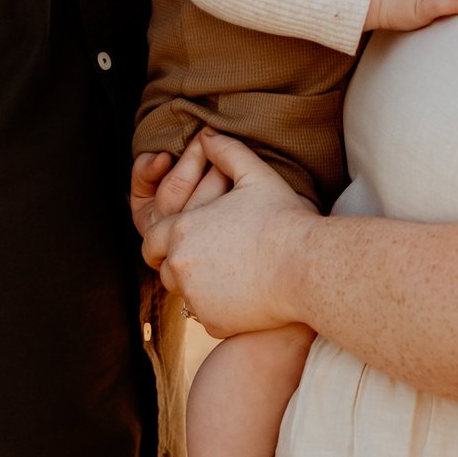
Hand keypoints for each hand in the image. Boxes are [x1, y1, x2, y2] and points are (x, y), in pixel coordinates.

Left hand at [141, 133, 317, 337]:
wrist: (306, 266)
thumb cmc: (283, 218)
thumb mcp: (255, 175)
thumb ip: (227, 152)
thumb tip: (207, 134)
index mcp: (182, 229)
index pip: (150, 239)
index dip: (161, 241)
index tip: (174, 242)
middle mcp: (180, 265)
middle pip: (165, 270)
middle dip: (178, 266)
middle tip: (202, 262)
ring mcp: (194, 297)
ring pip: (185, 296)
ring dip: (198, 287)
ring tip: (227, 276)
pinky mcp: (212, 322)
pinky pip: (208, 317)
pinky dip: (221, 308)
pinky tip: (245, 296)